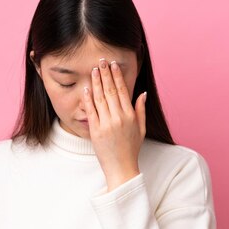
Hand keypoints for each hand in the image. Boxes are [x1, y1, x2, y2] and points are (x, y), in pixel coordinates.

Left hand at [83, 58, 146, 191]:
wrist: (121, 167)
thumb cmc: (131, 149)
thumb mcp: (141, 129)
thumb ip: (140, 110)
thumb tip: (142, 93)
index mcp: (130, 116)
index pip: (122, 91)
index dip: (117, 76)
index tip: (113, 65)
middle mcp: (119, 118)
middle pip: (110, 91)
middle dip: (105, 74)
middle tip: (101, 61)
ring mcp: (107, 124)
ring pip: (100, 98)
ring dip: (96, 82)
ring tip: (93, 70)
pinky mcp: (96, 131)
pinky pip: (91, 111)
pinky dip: (88, 98)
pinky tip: (86, 88)